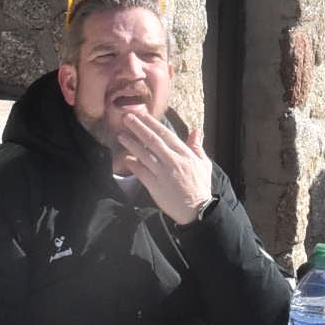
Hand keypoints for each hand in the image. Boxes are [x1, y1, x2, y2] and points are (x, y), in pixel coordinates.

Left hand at [107, 106, 212, 224]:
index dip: (152, 123)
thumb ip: (197, 146)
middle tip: (126, 117)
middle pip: (153, 140)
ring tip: (121, 135)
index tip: (141, 114)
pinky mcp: (155, 186)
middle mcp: (173, 161)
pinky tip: (125, 158)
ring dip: (132, 144)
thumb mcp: (204, 164)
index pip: (166, 134)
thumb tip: (195, 130)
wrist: (198, 210)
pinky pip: (142, 172)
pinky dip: (133, 165)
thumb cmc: (200, 186)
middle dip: (139, 127)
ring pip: (145, 155)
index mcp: (185, 154)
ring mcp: (163, 173)